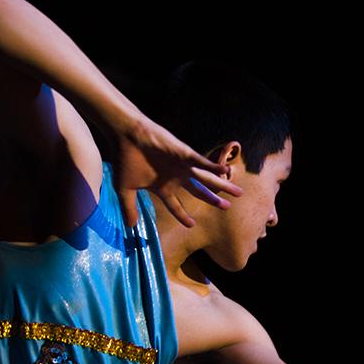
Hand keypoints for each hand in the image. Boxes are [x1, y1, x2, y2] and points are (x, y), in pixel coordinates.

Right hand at [109, 114, 242, 227]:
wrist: (126, 136)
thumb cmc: (126, 160)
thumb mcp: (125, 189)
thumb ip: (129, 208)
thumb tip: (130, 227)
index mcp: (163, 187)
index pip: (175, 205)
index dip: (183, 216)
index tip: (192, 224)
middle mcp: (176, 177)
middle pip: (199, 192)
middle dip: (213, 200)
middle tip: (227, 208)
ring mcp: (181, 166)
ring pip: (206, 179)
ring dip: (222, 185)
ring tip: (238, 193)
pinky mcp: (184, 154)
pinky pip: (202, 162)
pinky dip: (214, 167)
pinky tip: (226, 171)